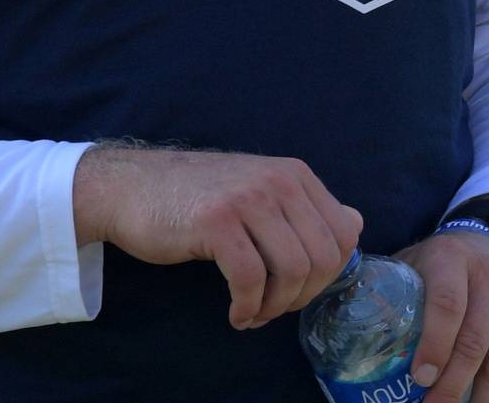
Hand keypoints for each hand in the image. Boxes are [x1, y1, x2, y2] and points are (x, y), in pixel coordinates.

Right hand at [72, 145, 361, 328]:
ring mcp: (247, 198)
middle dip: (302, 297)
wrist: (132, 187)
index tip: (297, 292)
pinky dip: (248, 307)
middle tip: (273, 309)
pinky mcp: (216, 221)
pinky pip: (251, 279)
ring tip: (253, 313)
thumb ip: (306, 208)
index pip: (344, 235)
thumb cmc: (199, 198)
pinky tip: (236, 313)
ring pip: (292, 270)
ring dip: (275, 306)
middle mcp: (278, 180)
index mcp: (295, 174)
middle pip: (322, 258)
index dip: (326, 276)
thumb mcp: (261, 190)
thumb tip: (355, 226)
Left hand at [398, 230, 488, 402]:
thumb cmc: (446, 266)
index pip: (447, 305)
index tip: (420, 380)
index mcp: (454, 258)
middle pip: (476, 343)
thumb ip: (390, 289)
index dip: (434, 346)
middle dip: (451, 389)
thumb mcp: (418, 262)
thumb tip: (349, 331)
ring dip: (483, 402)